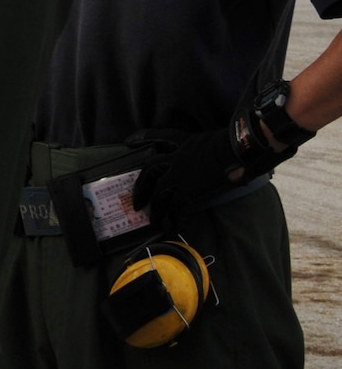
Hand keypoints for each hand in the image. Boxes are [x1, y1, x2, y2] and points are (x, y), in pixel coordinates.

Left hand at [131, 127, 247, 228]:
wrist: (238, 149)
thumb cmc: (231, 143)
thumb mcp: (209, 140)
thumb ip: (201, 149)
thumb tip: (209, 156)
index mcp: (181, 146)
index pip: (157, 140)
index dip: (141, 139)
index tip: (131, 142)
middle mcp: (176, 160)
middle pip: (150, 172)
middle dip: (142, 188)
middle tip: (138, 203)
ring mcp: (181, 176)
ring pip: (159, 195)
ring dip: (157, 211)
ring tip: (155, 223)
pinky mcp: (189, 191)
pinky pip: (177, 209)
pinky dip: (174, 220)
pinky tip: (174, 228)